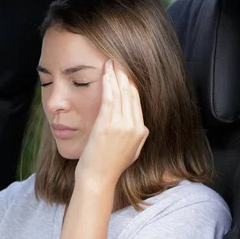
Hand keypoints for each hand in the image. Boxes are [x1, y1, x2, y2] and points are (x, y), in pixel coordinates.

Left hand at [75, 59, 148, 186]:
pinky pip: (110, 98)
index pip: (137, 102)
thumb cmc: (108, 166)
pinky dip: (108, 84)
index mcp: (141, 132)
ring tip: (111, 62)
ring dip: (116, 75)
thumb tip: (137, 125)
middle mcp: (135, 127)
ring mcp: (122, 126)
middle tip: (118, 60)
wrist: (98, 178)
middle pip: (131, 94)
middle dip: (125, 75)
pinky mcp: (108, 125)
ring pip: (122, 93)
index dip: (131, 84)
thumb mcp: (130, 151)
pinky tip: (105, 73)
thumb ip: (135, 136)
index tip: (125, 72)